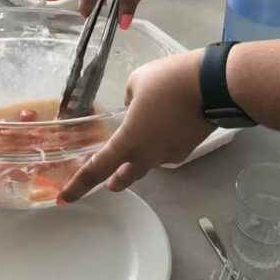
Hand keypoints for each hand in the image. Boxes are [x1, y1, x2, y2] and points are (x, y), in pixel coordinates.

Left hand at [59, 50, 214, 201]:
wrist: (213, 86)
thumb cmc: (169, 82)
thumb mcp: (137, 82)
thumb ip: (128, 100)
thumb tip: (134, 106)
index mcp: (129, 141)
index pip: (97, 170)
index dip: (79, 185)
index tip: (65, 198)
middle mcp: (148, 155)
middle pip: (125, 177)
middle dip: (115, 181)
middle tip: (110, 182)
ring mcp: (170, 154)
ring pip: (149, 162)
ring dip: (140, 157)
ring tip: (143, 136)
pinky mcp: (188, 149)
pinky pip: (167, 151)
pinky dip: (161, 144)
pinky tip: (166, 126)